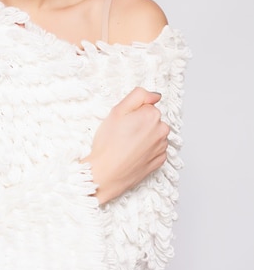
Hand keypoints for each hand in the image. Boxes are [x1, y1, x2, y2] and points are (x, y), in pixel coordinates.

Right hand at [83, 87, 169, 204]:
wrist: (107, 174)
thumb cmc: (109, 144)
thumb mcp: (117, 111)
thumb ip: (138, 96)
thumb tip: (155, 95)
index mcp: (152, 115)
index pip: (146, 105)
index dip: (132, 112)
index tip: (123, 121)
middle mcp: (161, 130)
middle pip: (152, 119)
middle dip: (140, 123)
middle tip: (123, 133)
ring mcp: (161, 147)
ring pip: (154, 134)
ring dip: (144, 136)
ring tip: (127, 145)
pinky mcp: (160, 161)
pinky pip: (155, 149)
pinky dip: (146, 150)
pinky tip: (133, 154)